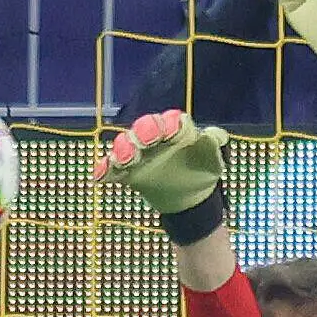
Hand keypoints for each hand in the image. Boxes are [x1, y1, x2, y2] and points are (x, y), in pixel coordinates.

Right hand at [95, 110, 229, 215]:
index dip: (170, 124)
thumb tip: (215, 135)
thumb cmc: (202, 170)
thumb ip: (214, 145)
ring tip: (125, 161)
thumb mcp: (214, 159)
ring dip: (123, 150)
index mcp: (177, 130)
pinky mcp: (127, 170)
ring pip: (126, 144)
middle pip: (144, 127)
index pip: (171, 120)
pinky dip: (105, 170)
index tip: (171, 134)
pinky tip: (101, 177)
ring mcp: (139, 153)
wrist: (190, 196)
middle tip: (144, 144)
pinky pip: (112, 167)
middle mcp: (155, 137)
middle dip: (143, 132)